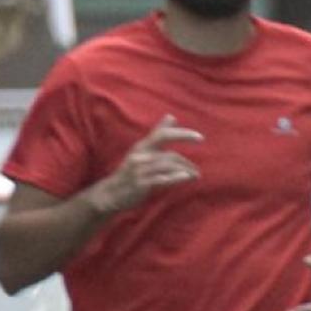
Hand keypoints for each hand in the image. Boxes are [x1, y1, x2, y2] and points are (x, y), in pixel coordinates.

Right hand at [85, 115, 201, 214]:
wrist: (110, 194)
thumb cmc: (130, 171)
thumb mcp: (142, 150)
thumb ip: (157, 134)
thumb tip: (171, 116)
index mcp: (142, 146)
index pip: (163, 135)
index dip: (182, 134)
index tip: (200, 138)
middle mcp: (141, 155)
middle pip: (169, 154)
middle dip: (186, 162)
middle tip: (197, 172)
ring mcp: (140, 170)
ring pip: (167, 167)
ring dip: (184, 172)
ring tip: (194, 178)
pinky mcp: (140, 184)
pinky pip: (160, 179)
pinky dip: (174, 178)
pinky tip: (185, 178)